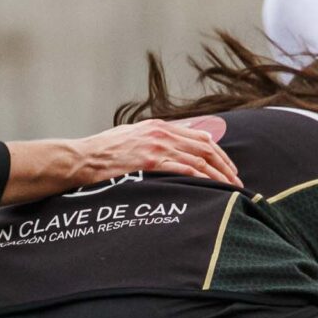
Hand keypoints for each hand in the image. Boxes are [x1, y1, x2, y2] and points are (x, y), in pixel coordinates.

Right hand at [3, 116, 237, 202]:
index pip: (200, 138)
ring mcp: (156, 146)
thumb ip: (154, 142)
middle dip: (225, 166)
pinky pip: (184, 169)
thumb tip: (173, 152)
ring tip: (231, 191)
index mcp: (159, 126)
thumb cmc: (101, 154)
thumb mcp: (131, 139)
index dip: (220, 154)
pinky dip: (202, 178)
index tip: (230, 169)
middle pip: (206, 148)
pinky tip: (212, 189)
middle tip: (237, 183)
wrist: (80, 159)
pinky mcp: (150, 161)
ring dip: (219, 176)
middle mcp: (161, 132)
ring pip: (199, 160)